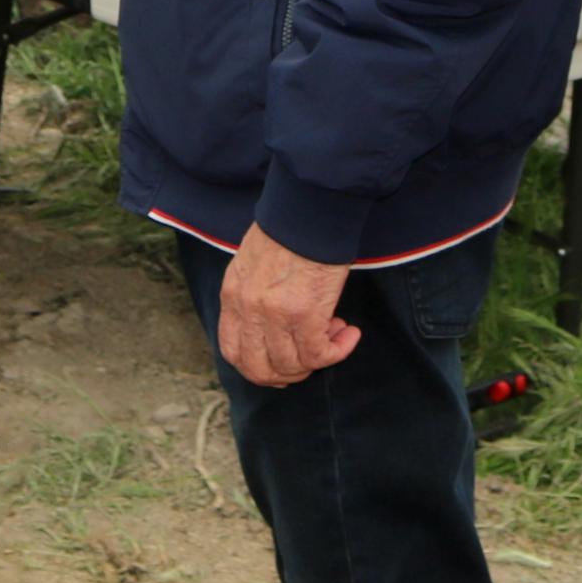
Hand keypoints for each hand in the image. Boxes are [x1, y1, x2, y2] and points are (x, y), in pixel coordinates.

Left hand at [219, 225, 358, 386]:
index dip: (257, 367)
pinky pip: (320, 354)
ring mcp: (275, 314)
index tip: (281, 363)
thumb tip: (271, 325)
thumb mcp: (253, 262)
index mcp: (233, 295)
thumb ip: (253, 295)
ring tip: (336, 333)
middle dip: (288, 374)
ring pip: (292, 365)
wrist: (311, 208)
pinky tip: (349, 335)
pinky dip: (338, 351)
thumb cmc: (289, 228)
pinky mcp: (306, 314)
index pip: (232, 351)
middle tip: (310, 360)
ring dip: (317, 359)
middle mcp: (248, 309)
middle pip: (259, 369)